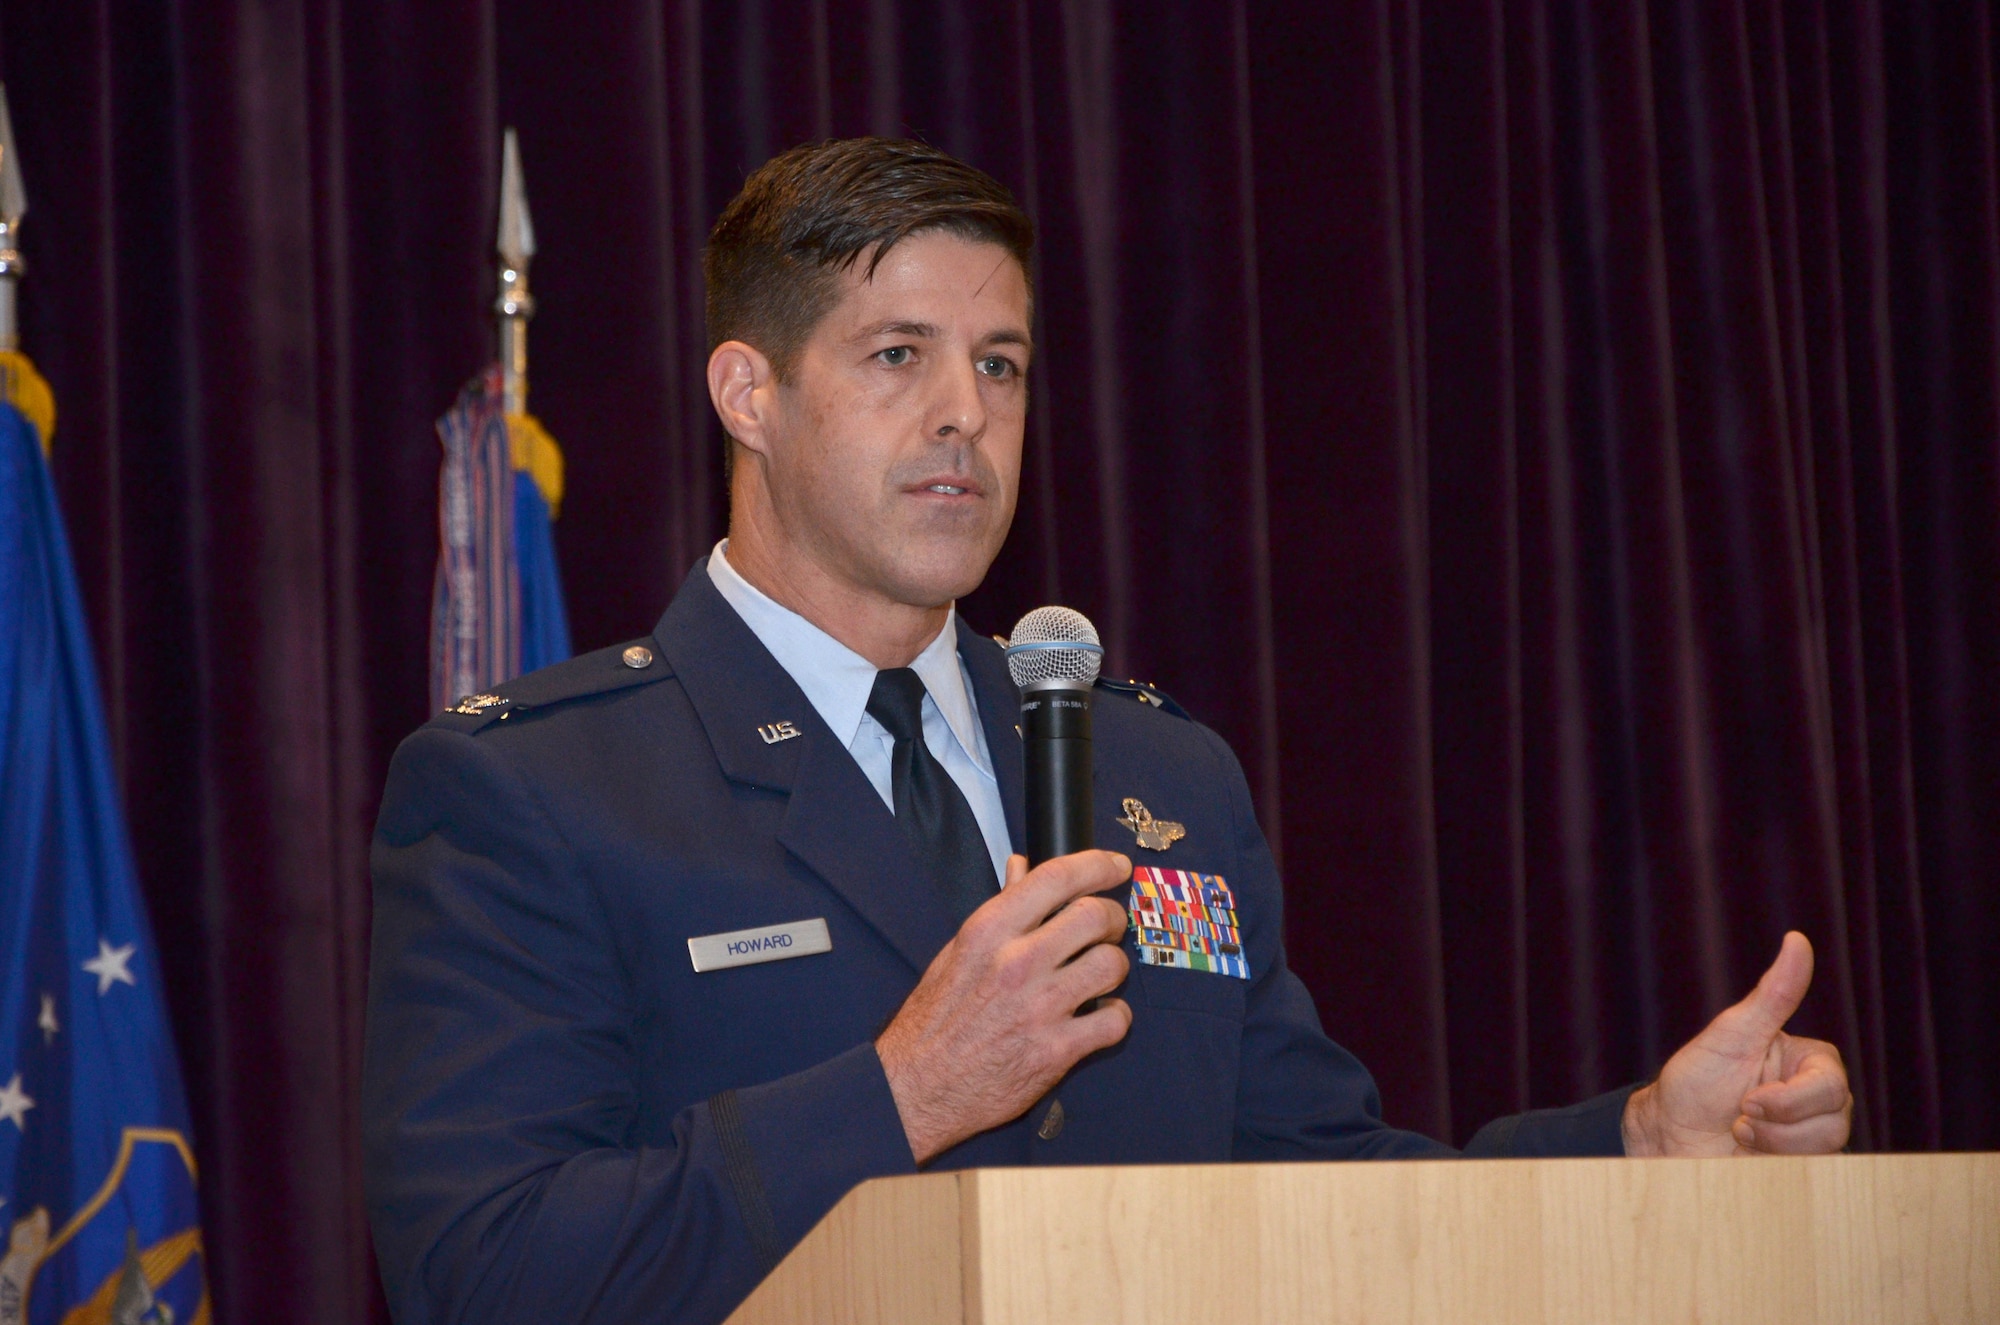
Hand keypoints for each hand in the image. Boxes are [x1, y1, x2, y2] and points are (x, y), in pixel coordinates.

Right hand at [876, 850, 1133, 1163]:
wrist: (918, 1086)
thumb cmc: (935, 1019)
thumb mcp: (958, 952)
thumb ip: (1001, 908)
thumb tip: (1022, 867)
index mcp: (989, 931)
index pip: (1057, 877)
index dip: (1097, 865)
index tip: (1117, 866)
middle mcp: (1016, 963)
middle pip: (1095, 916)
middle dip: (1112, 918)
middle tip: (1108, 928)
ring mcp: (1039, 1007)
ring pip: (1112, 965)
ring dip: (1114, 967)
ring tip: (1098, 976)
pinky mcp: (1056, 1051)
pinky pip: (1114, 1020)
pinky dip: (1114, 1016)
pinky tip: (1098, 1016)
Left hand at [1622, 931, 1852, 1156]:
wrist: (1666, 1135)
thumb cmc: (1694, 1081)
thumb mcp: (1732, 1034)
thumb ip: (1773, 994)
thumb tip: (1798, 940)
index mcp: (1806, 1063)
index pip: (1831, 1082)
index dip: (1791, 1099)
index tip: (1748, 1100)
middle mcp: (1815, 1099)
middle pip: (1836, 1118)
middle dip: (1779, 1123)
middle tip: (1738, 1118)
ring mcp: (1809, 1134)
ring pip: (1826, 1147)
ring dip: (1773, 1145)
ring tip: (1738, 1133)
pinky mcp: (1798, 1166)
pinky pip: (1812, 1173)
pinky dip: (1773, 1165)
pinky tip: (1746, 1156)